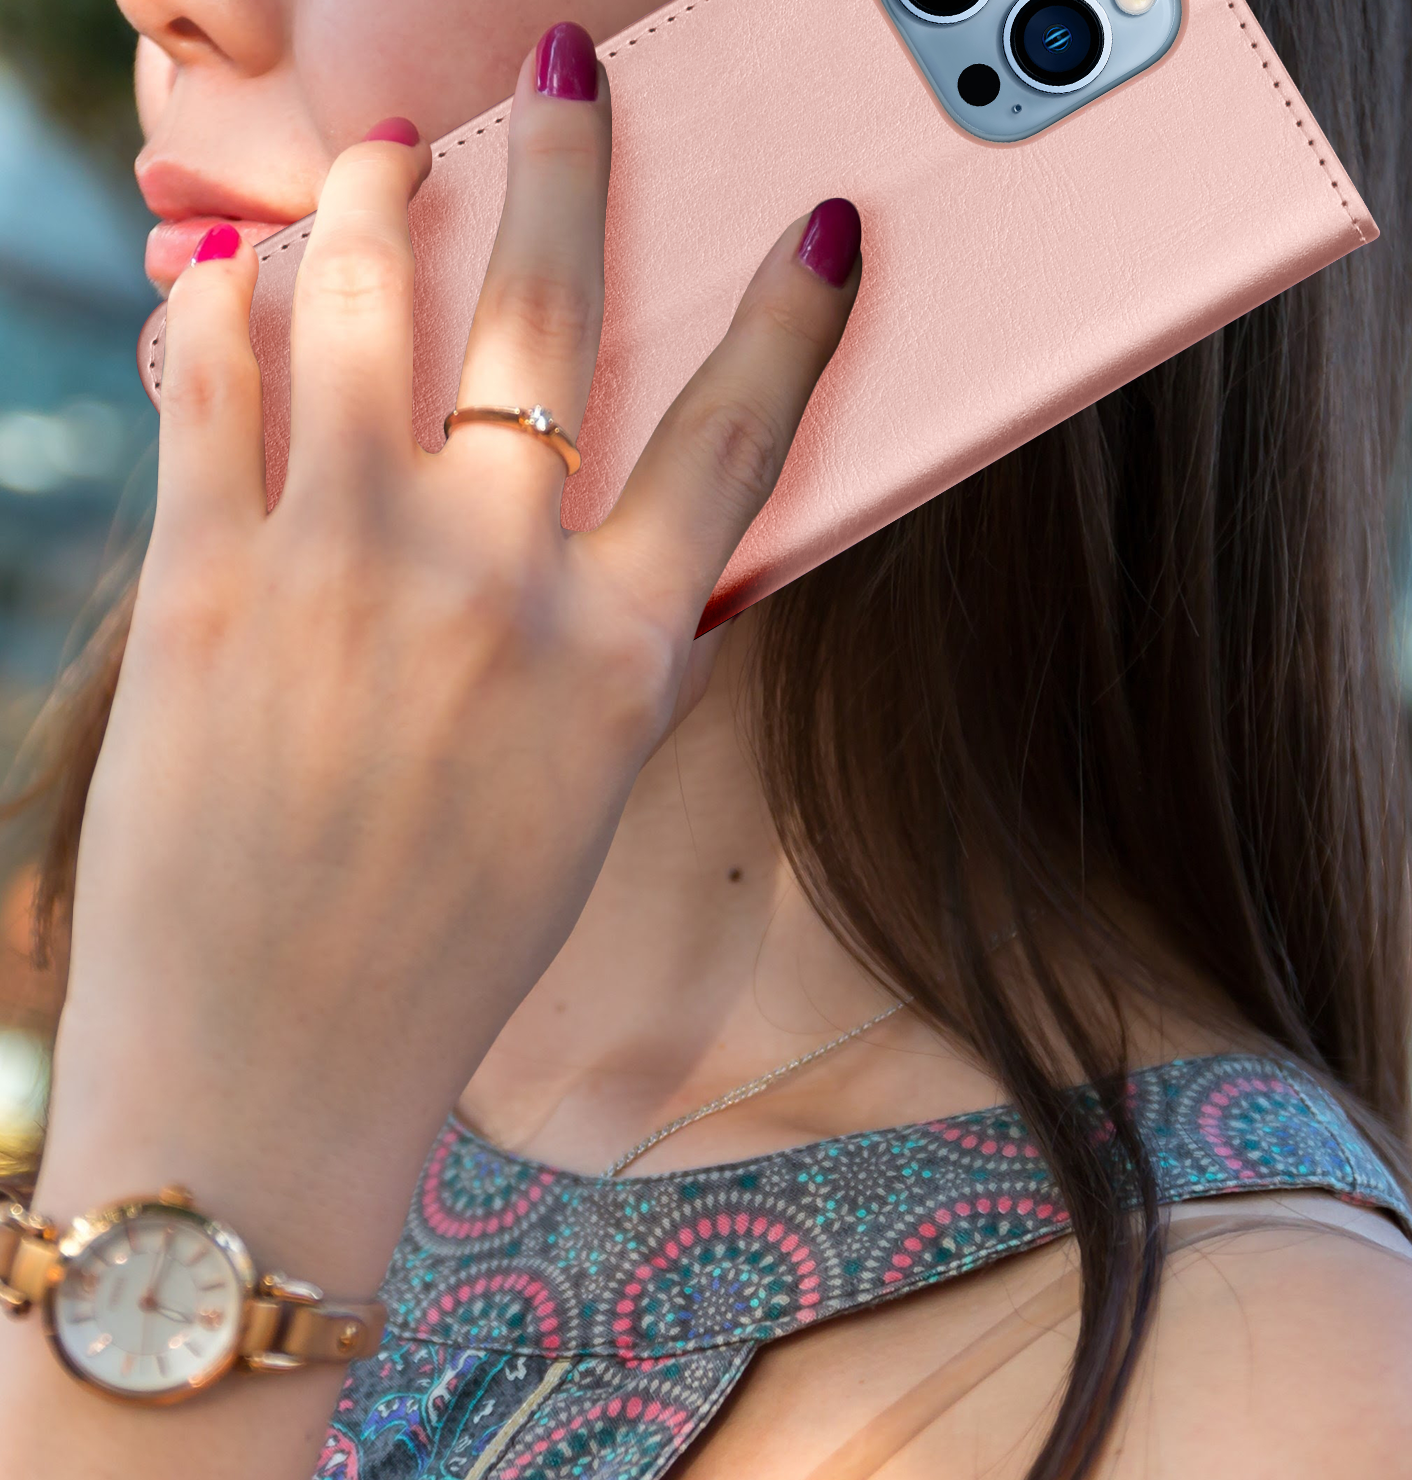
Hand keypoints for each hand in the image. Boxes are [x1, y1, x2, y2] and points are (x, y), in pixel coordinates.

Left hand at [38, 31, 859, 1292]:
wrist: (281, 1064)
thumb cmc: (445, 949)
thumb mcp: (578, 796)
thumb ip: (602, 648)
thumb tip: (591, 526)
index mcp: (618, 658)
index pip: (738, 443)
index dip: (792, 324)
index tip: (822, 232)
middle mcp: (497, 587)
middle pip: (550, 320)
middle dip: (566, 166)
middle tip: (562, 75)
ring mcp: (345, 567)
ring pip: (368, 305)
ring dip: (378, 206)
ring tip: (381, 164)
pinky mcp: (203, 577)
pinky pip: (215, 380)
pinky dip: (220, 305)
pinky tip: (228, 275)